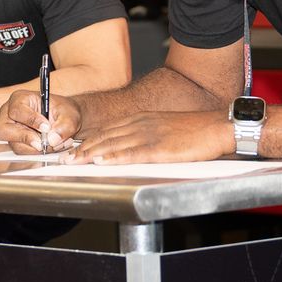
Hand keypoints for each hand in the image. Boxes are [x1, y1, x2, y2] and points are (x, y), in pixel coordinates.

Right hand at [0, 90, 79, 154]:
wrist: (65, 120)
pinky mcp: (17, 142)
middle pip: (4, 130)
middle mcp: (10, 114)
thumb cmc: (63, 111)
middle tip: (42, 143)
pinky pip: (22, 151)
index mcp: (19, 99)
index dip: (31, 120)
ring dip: (35, 148)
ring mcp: (11, 130)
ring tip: (54, 143)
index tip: (46, 127)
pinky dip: (37, 152)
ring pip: (14, 144)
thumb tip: (52, 140)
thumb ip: (64, 126)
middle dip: (25, 138)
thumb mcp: (69, 115)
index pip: (17, 110)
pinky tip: (50, 146)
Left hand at [61, 110, 232, 164]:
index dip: (88, 140)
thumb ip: (146, 134)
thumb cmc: (195, 129)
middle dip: (82, 149)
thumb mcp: (164, 127)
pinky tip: (102, 161)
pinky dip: (114, 157)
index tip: (72, 149)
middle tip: (64, 159)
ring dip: (91, 154)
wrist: (218, 126)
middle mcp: (141, 124)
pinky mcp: (161, 147)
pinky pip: (133, 153)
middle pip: (105, 136)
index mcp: (142, 119)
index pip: (107, 129)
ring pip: (113, 144)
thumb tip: (130, 146)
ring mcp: (150, 134)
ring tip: (73, 162)